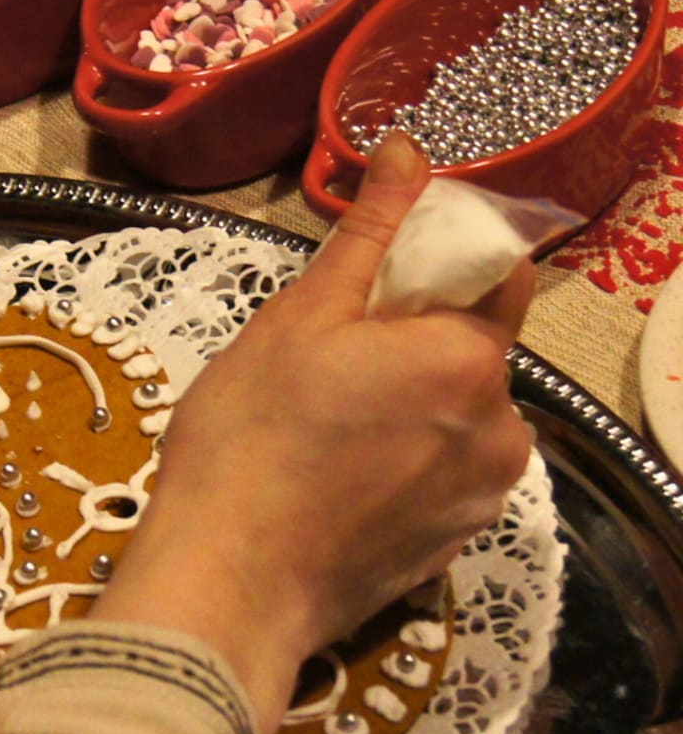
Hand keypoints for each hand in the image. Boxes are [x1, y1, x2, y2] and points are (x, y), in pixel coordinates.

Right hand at [91, 134, 533, 733]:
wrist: (229, 584)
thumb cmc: (250, 437)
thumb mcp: (301, 316)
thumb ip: (369, 233)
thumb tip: (408, 150)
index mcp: (470, 356)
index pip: (496, 275)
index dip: (438, 268)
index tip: (373, 285)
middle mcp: (503, 427)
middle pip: (471, 353)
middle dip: (413, 345)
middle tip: (322, 363)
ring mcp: (482, 497)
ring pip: (455, 418)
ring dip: (409, 407)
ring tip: (320, 429)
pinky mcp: (452, 548)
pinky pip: (439, 478)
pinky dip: (401, 467)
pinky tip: (332, 480)